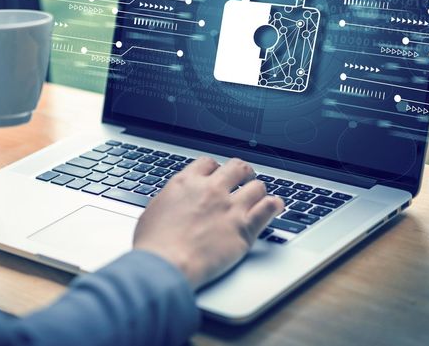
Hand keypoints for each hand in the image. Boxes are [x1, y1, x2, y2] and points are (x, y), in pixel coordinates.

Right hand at [133, 157, 283, 288]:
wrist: (165, 264)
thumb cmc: (154, 244)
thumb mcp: (154, 210)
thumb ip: (171, 200)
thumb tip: (175, 202)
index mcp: (187, 183)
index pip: (208, 163)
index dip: (215, 169)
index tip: (217, 176)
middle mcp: (211, 190)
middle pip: (237, 167)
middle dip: (242, 172)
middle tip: (244, 180)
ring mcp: (230, 207)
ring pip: (257, 186)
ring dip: (258, 190)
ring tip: (258, 196)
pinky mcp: (244, 228)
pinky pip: (268, 208)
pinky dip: (274, 205)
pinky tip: (274, 206)